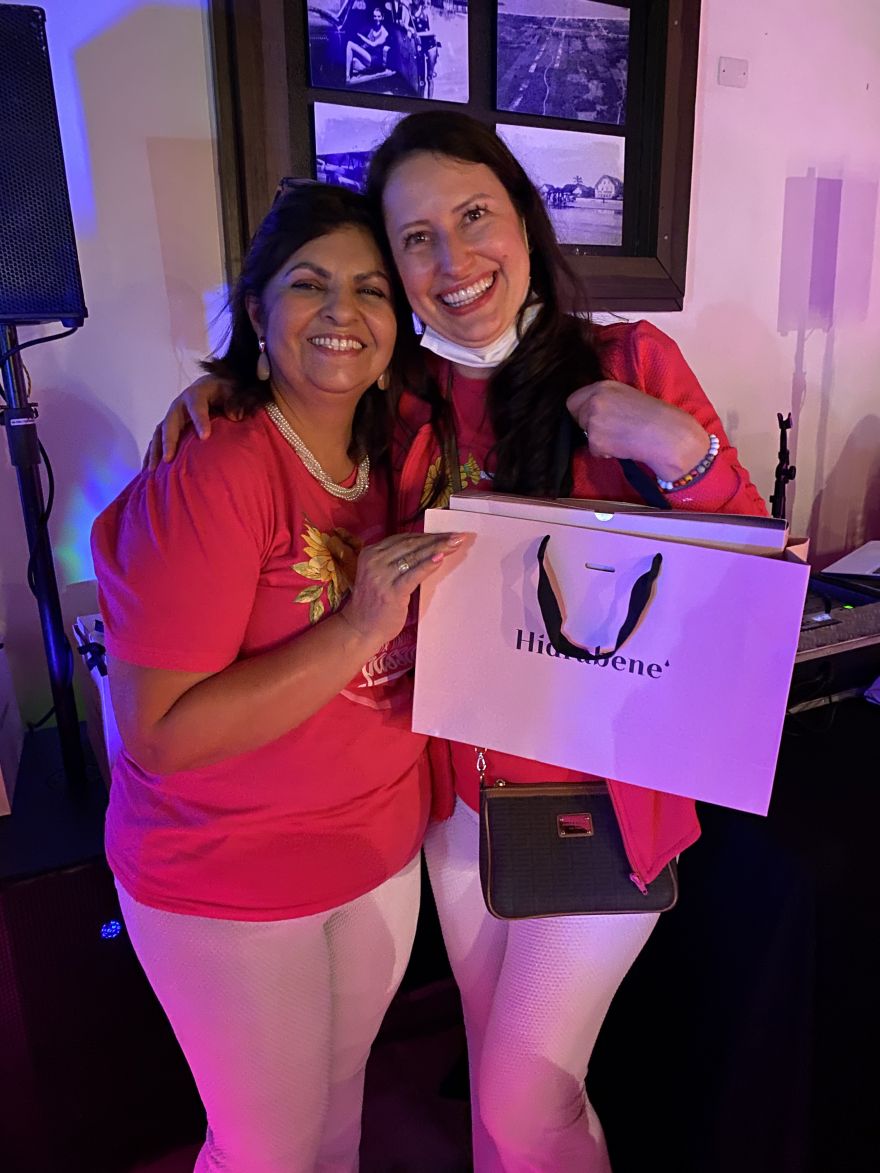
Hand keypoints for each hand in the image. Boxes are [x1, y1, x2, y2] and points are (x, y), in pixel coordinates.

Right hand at [143, 375, 236, 469]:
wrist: (212, 388)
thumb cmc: (224, 392)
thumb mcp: (232, 392)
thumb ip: (235, 403)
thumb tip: (234, 416)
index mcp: (196, 395)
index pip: (197, 407)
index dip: (200, 421)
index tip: (205, 437)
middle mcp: (179, 405)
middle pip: (170, 422)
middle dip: (169, 441)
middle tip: (168, 459)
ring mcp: (172, 417)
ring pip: (159, 433)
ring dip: (155, 451)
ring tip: (152, 470)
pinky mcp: (169, 427)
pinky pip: (156, 441)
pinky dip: (152, 455)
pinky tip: (148, 470)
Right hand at [339, 531, 466, 650]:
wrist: (360, 629)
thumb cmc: (374, 603)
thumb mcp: (380, 575)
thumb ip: (396, 561)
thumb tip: (428, 549)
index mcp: (370, 553)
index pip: (404, 539)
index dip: (427, 535)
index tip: (446, 534)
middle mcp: (374, 561)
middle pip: (411, 545)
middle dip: (436, 539)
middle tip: (457, 536)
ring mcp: (381, 576)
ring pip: (414, 557)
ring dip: (438, 548)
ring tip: (455, 544)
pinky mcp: (391, 592)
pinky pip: (413, 575)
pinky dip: (428, 565)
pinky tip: (440, 558)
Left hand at [566, 380, 709, 482]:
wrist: (667, 434)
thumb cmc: (655, 417)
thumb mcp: (628, 396)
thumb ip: (607, 400)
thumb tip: (591, 412)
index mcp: (603, 386)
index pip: (573, 400)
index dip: (582, 411)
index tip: (594, 418)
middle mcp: (594, 400)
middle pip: (577, 417)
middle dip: (589, 426)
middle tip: (613, 430)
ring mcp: (593, 420)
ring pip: (586, 435)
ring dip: (600, 440)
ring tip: (622, 438)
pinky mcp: (595, 440)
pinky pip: (594, 451)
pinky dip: (606, 453)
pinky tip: (623, 446)